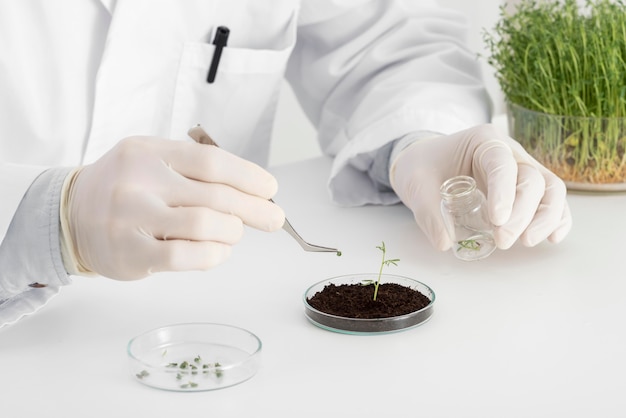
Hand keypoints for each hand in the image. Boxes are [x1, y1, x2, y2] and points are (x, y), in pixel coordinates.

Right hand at [61, 137, 284, 279]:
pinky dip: (213, 255)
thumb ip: (195, 171)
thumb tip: (253, 192)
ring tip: (234, 234)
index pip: (212, 161)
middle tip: (274, 219)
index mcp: (150, 151)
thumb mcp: (153, 161)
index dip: (249, 177)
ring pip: (205, 225)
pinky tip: (219, 251)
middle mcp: (140, 181)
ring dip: (232, 232)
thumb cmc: (125, 188)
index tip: (270, 190)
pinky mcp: (129, 253)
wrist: (69, 215)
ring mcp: (132, 217)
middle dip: (254, 209)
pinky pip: (186, 255)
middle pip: (215, 195)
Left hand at [390, 124, 571, 250]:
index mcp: (482, 141)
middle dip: (523, 213)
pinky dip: (556, 219)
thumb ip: (428, 213)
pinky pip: (550, 202)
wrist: (425, 164)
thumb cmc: (422, 167)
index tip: (497, 219)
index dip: (505, 191)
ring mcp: (521, 170)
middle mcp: (509, 152)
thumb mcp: (415, 184)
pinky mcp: (524, 190)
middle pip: (532, 178)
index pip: (502, 163)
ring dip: (546, 218)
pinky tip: (553, 238)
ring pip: (550, 189)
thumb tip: (446, 242)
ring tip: (527, 242)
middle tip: (503, 240)